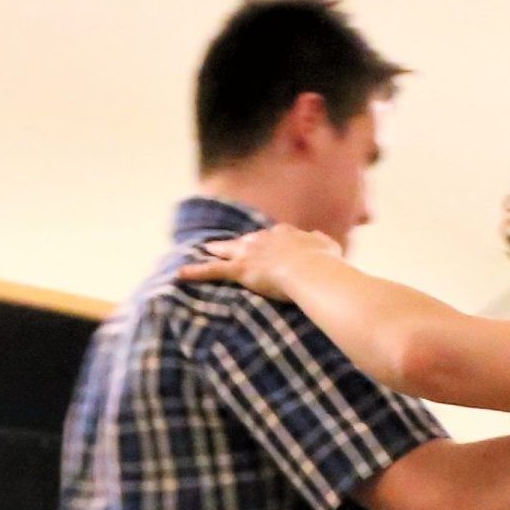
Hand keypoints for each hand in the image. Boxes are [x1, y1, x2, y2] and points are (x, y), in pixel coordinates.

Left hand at [176, 225, 341, 296]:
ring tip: (205, 248)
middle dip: (238, 242)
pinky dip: (196, 273)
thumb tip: (324, 242)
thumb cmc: (323, 262)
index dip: (268, 241)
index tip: (266, 244)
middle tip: (229, 242)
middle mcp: (264, 239)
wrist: (311, 268)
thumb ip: (323, 243)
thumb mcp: (328, 247)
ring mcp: (250, 253)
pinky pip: (212, 271)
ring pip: (228, 250)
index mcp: (285, 234)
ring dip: (216, 250)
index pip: (273, 236)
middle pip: (247, 239)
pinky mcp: (240, 269)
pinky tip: (181, 275)